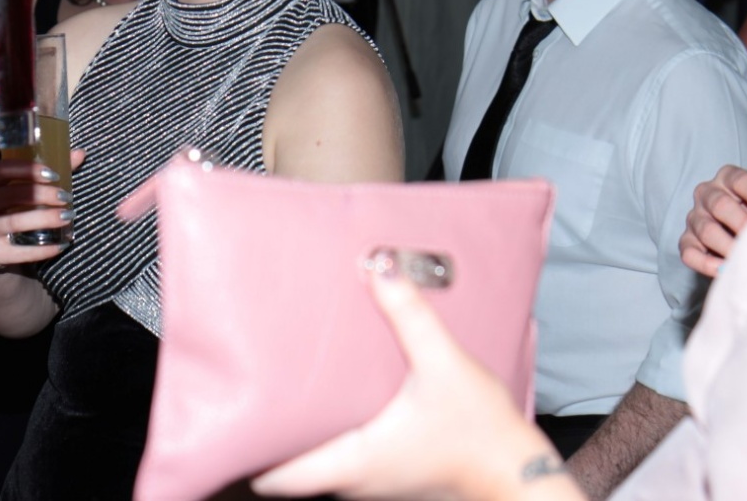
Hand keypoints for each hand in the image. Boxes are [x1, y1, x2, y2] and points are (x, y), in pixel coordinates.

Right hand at [0, 148, 85, 267]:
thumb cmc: (14, 209)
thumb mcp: (25, 189)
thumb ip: (49, 172)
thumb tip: (80, 153)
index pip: (1, 169)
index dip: (26, 169)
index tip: (52, 174)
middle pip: (8, 195)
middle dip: (40, 194)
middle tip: (65, 197)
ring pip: (13, 222)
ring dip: (43, 218)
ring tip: (66, 217)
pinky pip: (19, 251)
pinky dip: (42, 248)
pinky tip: (61, 244)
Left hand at [253, 272, 575, 500]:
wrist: (519, 472)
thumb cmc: (484, 433)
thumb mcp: (445, 365)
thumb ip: (409, 315)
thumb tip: (376, 267)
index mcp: (354, 461)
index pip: (275, 477)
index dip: (243, 452)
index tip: (226, 416)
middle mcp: (354, 479)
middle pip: (287, 464)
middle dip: (268, 427)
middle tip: (252, 380)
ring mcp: (370, 480)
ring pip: (315, 457)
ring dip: (301, 425)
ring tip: (288, 377)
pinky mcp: (388, 471)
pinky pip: (342, 453)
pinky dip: (329, 427)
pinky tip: (336, 392)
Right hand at [678, 164, 746, 278]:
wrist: (739, 234)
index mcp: (728, 177)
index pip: (742, 181)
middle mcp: (707, 193)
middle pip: (720, 205)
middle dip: (743, 225)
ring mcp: (694, 217)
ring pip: (706, 230)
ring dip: (728, 247)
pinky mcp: (686, 241)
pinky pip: (690, 253)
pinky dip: (707, 264)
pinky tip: (725, 271)